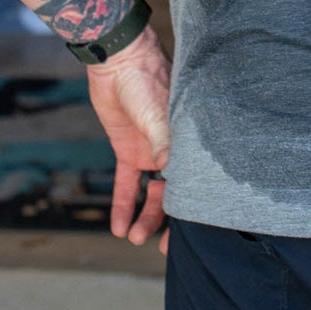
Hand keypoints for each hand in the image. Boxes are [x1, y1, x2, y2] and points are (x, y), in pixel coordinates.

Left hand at [85, 27, 172, 252]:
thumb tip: (169, 169)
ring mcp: (150, 150)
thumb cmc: (144, 78)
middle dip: (168, 221)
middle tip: (161, 249)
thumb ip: (162, 139)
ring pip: (151, 193)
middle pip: (174, 192)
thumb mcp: (155, 110)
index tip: (191, 235)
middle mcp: (172, 148)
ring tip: (132, 238)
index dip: (192, 208)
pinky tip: (118, 227)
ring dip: (143, 216)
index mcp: (186, 139)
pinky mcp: (127, 150)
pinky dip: (123, 204)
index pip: (194, 179)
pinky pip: (126, 183)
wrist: (116, 60)